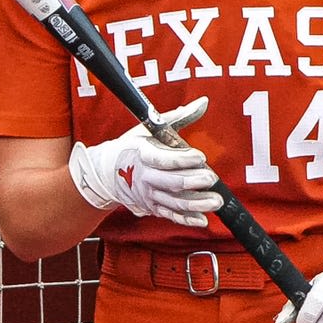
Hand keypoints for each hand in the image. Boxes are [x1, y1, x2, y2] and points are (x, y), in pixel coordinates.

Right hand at [67, 102, 224, 227]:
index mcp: (143, 153)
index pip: (163, 159)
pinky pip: (170, 215)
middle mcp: (144, 177)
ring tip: (216, 201)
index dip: (182, 159)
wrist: (107, 173)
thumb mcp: (151, 127)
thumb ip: (179, 117)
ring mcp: (148, 195)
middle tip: (211, 179)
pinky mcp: (152, 207)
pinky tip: (202, 220)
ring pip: (174, 202)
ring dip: (196, 204)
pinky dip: (186, 219)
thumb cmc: (133, 146)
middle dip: (193, 182)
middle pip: (171, 182)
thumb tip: (204, 102)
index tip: (200, 156)